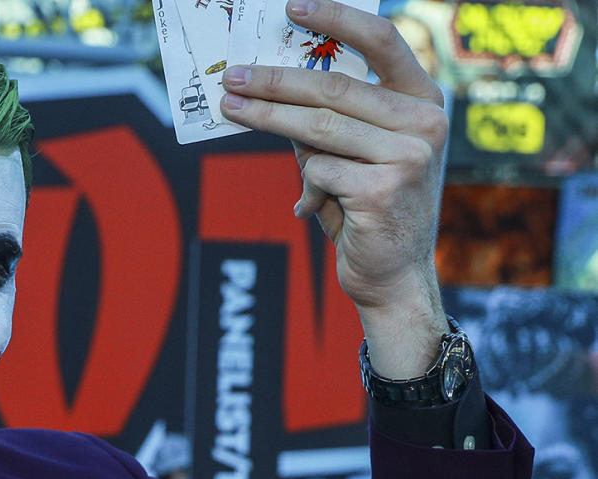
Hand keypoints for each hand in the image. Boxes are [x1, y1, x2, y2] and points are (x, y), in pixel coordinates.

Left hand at [220, 0, 449, 375]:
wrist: (393, 274)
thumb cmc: (368, 208)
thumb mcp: (356, 154)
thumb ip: (330, 120)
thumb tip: (268, 84)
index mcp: (423, 101)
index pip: (383, 40)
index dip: (336, 18)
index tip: (291, 7)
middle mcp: (426, 122)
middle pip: (333, 87)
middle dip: (274, 80)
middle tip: (232, 76)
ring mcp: (410, 155)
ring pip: (318, 128)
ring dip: (266, 117)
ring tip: (231, 107)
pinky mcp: (385, 189)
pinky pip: (318, 173)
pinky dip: (305, 188)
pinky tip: (311, 207)